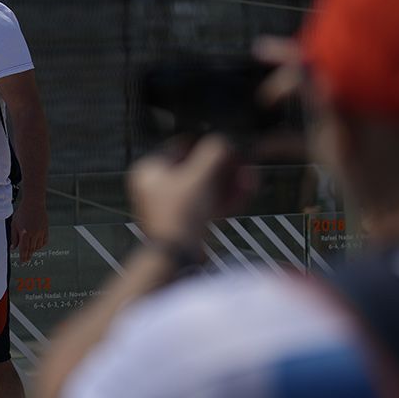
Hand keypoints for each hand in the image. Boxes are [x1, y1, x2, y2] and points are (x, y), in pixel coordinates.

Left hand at [11, 196, 48, 263]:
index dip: (23, 256)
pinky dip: (40, 245)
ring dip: (34, 250)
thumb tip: (13, 247)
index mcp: (25, 232)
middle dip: (28, 255)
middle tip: (26, 259)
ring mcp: (41, 232)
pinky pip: (44, 241)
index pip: (24, 249)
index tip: (23, 261)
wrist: (34, 203)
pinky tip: (37, 245)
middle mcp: (34, 233)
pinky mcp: (46, 229)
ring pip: (38, 246)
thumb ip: (14, 237)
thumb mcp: (14, 224)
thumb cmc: (23, 212)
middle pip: (31, 249)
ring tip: (30, 251)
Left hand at [129, 135, 253, 249]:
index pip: (182, 147)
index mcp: (149, 170)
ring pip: (204, 189)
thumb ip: (214, 152)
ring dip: (228, 184)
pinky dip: (224, 200)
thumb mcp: (199, 175)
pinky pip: (206, 206)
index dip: (209, 146)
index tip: (228, 148)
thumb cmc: (178, 215)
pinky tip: (243, 195)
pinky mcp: (183, 223)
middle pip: (197, 170)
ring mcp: (170, 207)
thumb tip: (223, 141)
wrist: (176, 256)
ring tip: (248, 180)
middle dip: (225, 169)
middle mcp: (156, 187)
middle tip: (242, 166)